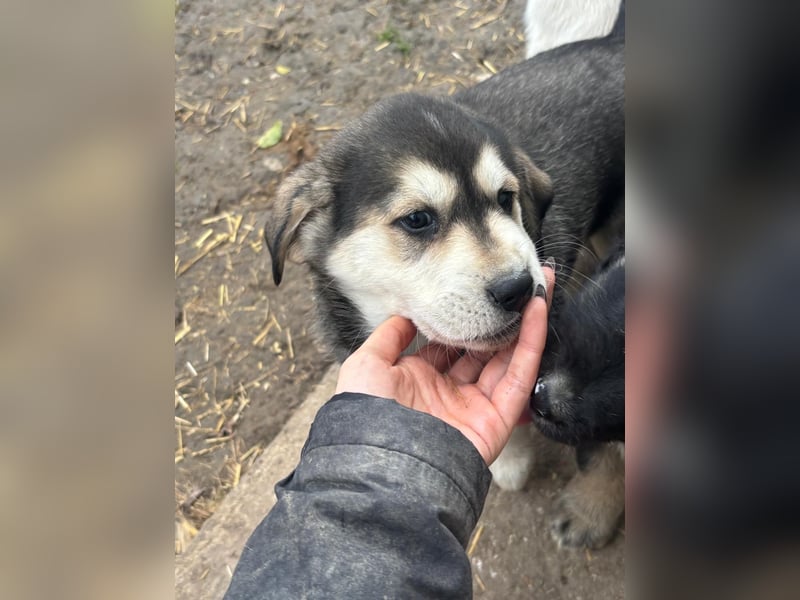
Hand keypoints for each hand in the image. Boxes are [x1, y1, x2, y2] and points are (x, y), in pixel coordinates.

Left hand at [335, 268, 554, 463]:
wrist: (383, 461)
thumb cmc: (368, 415)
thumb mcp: (368, 365)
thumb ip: (389, 336)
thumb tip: (407, 311)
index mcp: (420, 381)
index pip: (451, 344)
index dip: (469, 317)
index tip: (484, 289)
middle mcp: (450, 393)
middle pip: (485, 348)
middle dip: (504, 316)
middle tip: (522, 281)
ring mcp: (475, 406)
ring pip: (508, 358)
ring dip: (527, 322)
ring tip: (542, 284)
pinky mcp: (497, 420)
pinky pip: (519, 376)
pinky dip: (531, 343)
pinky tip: (538, 311)